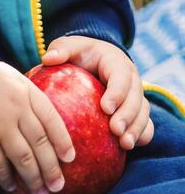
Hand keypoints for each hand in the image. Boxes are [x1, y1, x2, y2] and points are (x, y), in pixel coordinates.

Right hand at [0, 53, 74, 193]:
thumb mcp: (10, 77)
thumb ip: (26, 97)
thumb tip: (41, 121)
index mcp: (26, 91)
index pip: (52, 119)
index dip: (63, 140)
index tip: (69, 158)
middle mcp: (16, 109)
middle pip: (40, 143)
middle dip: (51, 168)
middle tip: (58, 186)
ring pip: (23, 158)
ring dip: (33, 178)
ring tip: (40, 193)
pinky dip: (7, 179)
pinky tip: (12, 187)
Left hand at [42, 35, 153, 149]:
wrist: (95, 60)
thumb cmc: (80, 54)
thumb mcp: (70, 47)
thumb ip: (61, 49)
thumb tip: (48, 58)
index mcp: (117, 62)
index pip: (121, 76)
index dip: (116, 92)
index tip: (105, 108)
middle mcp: (132, 79)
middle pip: (136, 98)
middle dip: (128, 115)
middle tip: (116, 130)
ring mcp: (137, 96)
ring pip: (143, 113)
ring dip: (136, 128)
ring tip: (125, 144)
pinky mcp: (137, 111)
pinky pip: (146, 124)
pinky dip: (141, 135)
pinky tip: (129, 147)